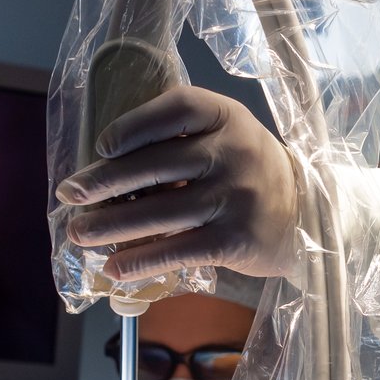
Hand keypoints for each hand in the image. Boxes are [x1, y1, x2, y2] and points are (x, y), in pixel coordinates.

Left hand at [55, 86, 299, 280]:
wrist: (310, 216)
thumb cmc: (251, 173)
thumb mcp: (229, 137)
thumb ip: (182, 141)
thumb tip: (107, 168)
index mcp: (227, 117)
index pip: (174, 110)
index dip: (132, 126)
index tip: (102, 146)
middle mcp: (232, 153)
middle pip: (156, 165)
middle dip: (105, 183)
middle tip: (70, 195)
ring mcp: (234, 198)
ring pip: (160, 212)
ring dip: (111, 226)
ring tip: (79, 235)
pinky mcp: (235, 240)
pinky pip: (178, 251)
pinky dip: (141, 261)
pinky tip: (114, 269)